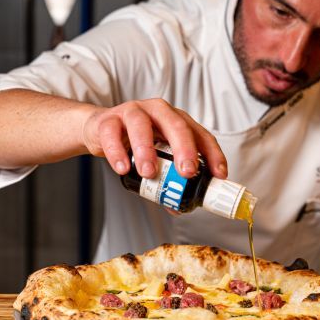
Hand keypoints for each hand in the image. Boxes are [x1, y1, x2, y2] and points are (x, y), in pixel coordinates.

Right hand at [82, 98, 227, 179]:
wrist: (100, 130)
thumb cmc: (135, 142)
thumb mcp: (157, 156)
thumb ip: (168, 178)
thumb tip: (179, 207)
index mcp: (176, 120)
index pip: (201, 134)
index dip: (212, 154)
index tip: (219, 175)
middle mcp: (158, 112)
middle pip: (176, 125)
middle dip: (185, 149)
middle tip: (187, 173)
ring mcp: (133, 112)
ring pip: (141, 126)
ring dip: (147, 150)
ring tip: (149, 173)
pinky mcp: (109, 120)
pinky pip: (112, 134)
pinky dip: (117, 152)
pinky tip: (122, 168)